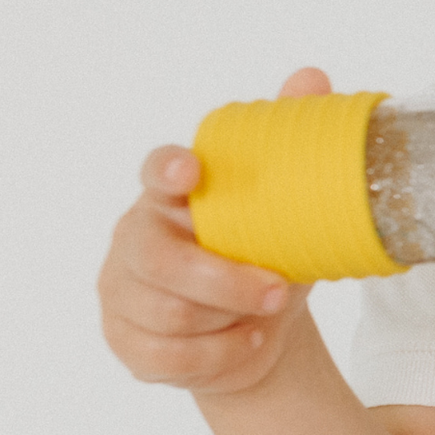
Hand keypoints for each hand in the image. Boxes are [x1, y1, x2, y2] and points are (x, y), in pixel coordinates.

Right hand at [98, 68, 330, 394]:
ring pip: (167, 313)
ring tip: (266, 318)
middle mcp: (136, 237)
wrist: (260, 328)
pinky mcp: (125, 341)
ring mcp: (121, 291)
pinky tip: (247, 344)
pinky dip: (217, 356)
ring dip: (228, 321)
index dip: (168, 171)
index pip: (157, 170)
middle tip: (278, 290)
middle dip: (224, 280)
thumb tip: (312, 77)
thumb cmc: (266, 251)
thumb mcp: (289, 203)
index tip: (191, 174)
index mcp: (172, 194)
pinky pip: (165, 357)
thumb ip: (291, 139)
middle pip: (161, 261)